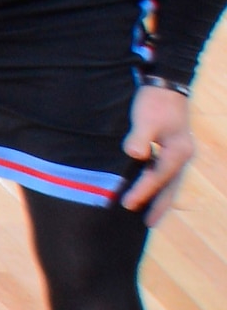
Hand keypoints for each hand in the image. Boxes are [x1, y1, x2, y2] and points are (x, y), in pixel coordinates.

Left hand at [126, 82, 193, 223]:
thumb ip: (140, 137)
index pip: (158, 178)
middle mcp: (182, 155)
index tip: (127, 204)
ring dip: (161, 197)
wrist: (166, 85)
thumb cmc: (154, 102)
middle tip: (149, 224)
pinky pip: (166, 173)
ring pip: (170, 182)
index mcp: (178, 151)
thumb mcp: (146, 118)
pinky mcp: (172, 149)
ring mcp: (179, 153)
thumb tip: (135, 154)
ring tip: (151, 215)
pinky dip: (158, 184)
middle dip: (160, 205)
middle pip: (171, 186)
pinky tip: (149, 190)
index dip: (142, 192)